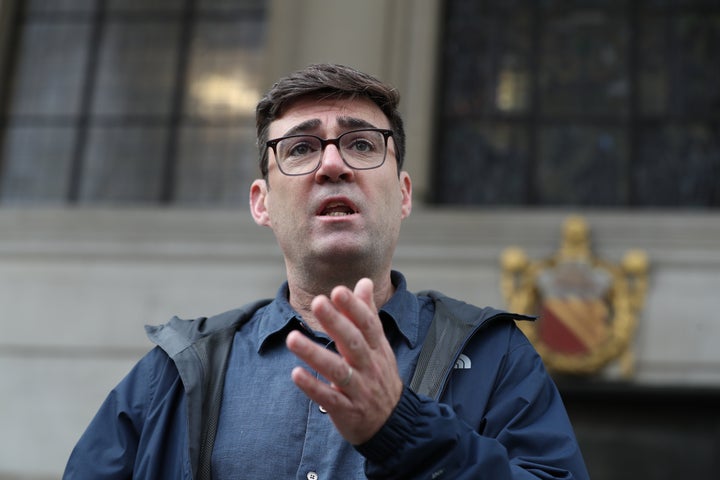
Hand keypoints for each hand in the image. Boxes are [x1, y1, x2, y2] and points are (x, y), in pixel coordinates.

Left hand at [285, 278, 403, 444]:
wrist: (393, 423)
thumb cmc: (380, 377)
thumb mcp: (380, 346)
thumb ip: (368, 314)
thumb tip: (364, 282)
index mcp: (377, 349)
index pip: (368, 324)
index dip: (354, 307)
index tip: (338, 291)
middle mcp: (370, 366)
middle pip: (353, 342)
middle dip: (336, 323)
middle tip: (318, 302)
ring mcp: (359, 389)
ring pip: (338, 370)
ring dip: (314, 354)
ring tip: (292, 338)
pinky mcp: (347, 409)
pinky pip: (329, 398)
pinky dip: (313, 386)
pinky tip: (296, 374)